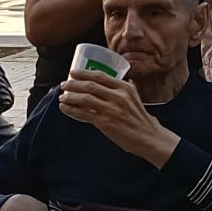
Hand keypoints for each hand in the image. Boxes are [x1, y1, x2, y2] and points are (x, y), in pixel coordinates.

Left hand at [58, 70, 180, 164]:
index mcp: (125, 88)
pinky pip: (83, 114)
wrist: (149, 137)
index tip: (73, 73)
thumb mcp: (136, 98)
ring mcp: (111, 109)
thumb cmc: (142, 120)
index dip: (84, 73)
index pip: (100, 76)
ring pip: (85, 98)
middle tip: (64, 85)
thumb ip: (129, 88)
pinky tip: (65, 108)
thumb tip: (124, 80)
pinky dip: (72, 110)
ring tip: (62, 97)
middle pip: (90, 85)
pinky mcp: (105, 122)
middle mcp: (118, 96)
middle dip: (73, 84)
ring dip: (70, 97)